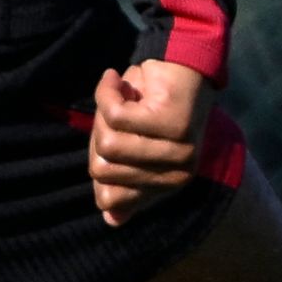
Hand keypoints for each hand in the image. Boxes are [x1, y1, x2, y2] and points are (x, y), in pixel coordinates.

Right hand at [86, 57, 210, 225]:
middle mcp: (179, 175)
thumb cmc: (151, 103)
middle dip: (97, 134)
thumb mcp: (132, 143)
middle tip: (117, 109)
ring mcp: (179, 151)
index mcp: (169, 185)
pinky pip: (116, 116)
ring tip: (121, 95)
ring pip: (108, 143)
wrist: (184, 60)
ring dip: (103, 112)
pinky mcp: (172, 123)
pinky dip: (106, 92)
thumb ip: (123, 179)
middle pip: (102, 170)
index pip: (109, 198)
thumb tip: (112, 221)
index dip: (98, 163)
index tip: (108, 135)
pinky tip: (114, 78)